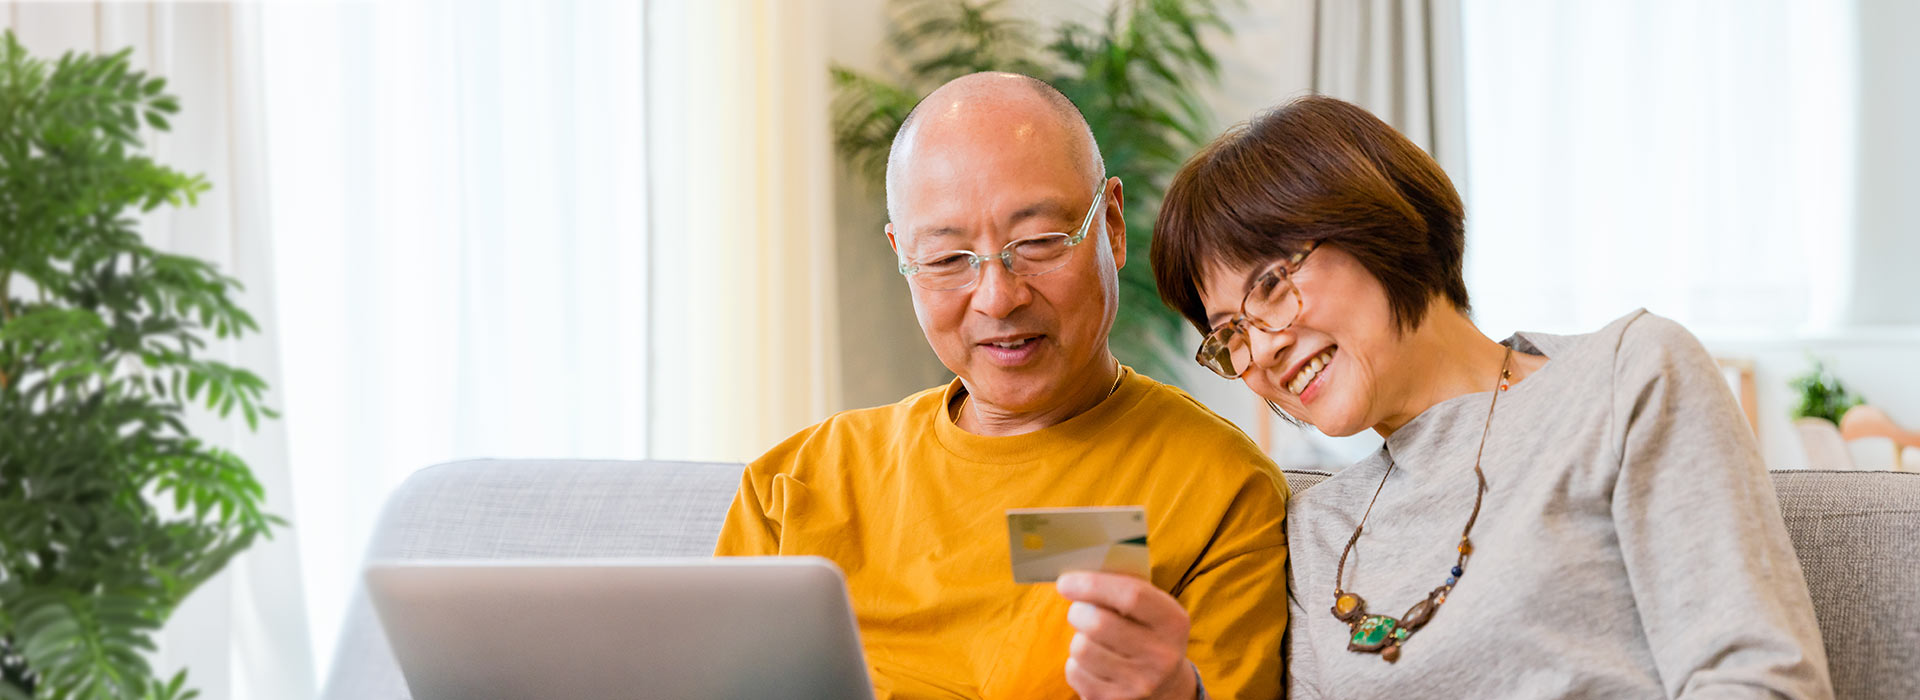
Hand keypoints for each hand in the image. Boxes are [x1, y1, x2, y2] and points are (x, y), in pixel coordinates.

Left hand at [1056, 571, 1196, 699]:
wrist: (1165, 686)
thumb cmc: (1148, 632)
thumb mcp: (1153, 609)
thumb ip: (1124, 588)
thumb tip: (1078, 574)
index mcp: (1173, 622)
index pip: (1131, 595)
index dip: (1093, 584)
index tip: (1065, 581)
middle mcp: (1161, 656)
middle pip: (1099, 624)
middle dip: (1078, 611)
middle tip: (1078, 609)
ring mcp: (1139, 683)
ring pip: (1081, 648)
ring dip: (1078, 637)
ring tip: (1091, 638)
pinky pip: (1074, 672)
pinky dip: (1076, 662)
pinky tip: (1092, 662)